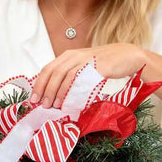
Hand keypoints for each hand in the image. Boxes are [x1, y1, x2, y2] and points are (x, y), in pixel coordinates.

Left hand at [30, 43, 145, 108]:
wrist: (127, 56)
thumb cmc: (106, 63)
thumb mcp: (84, 66)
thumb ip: (71, 75)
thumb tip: (56, 94)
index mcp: (69, 55)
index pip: (48, 68)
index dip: (39, 83)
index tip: (34, 98)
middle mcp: (74, 55)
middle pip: (53, 72)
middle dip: (44, 89)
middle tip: (41, 104)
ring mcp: (84, 60)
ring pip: (63, 75)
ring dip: (56, 92)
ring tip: (52, 106)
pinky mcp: (95, 66)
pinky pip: (79, 78)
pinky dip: (70, 90)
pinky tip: (68, 101)